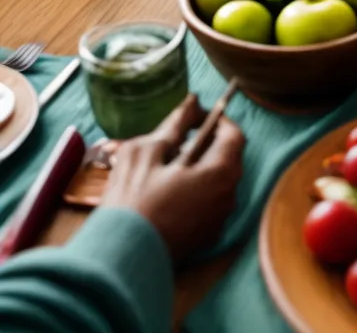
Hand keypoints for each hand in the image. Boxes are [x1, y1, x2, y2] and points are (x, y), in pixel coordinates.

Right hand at [101, 95, 244, 263]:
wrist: (118, 259)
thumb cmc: (132, 201)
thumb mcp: (147, 152)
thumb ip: (174, 125)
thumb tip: (192, 102)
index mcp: (221, 172)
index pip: (234, 134)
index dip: (217, 118)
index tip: (195, 115)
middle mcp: (229, 196)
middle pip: (227, 158)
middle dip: (206, 143)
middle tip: (175, 139)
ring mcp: (218, 220)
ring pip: (216, 182)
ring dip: (197, 168)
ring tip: (164, 166)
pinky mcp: (205, 238)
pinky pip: (206, 204)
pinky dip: (193, 191)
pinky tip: (164, 192)